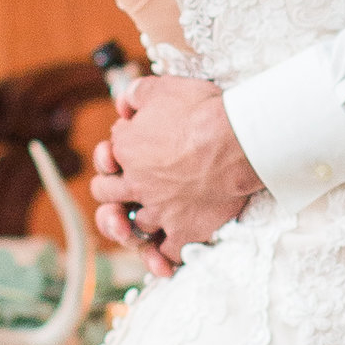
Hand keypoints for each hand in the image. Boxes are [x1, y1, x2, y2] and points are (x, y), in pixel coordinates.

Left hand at [91, 77, 261, 268]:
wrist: (239, 140)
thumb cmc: (203, 110)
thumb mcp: (162, 88)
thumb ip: (135, 95)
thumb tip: (122, 104)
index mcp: (125, 149)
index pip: (108, 157)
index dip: (117, 155)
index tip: (136, 152)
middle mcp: (135, 184)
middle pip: (106, 195)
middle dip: (113, 192)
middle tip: (130, 190)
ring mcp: (158, 212)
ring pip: (133, 228)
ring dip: (138, 224)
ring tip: (155, 219)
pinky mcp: (183, 233)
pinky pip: (166, 253)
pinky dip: (165, 255)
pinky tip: (171, 250)